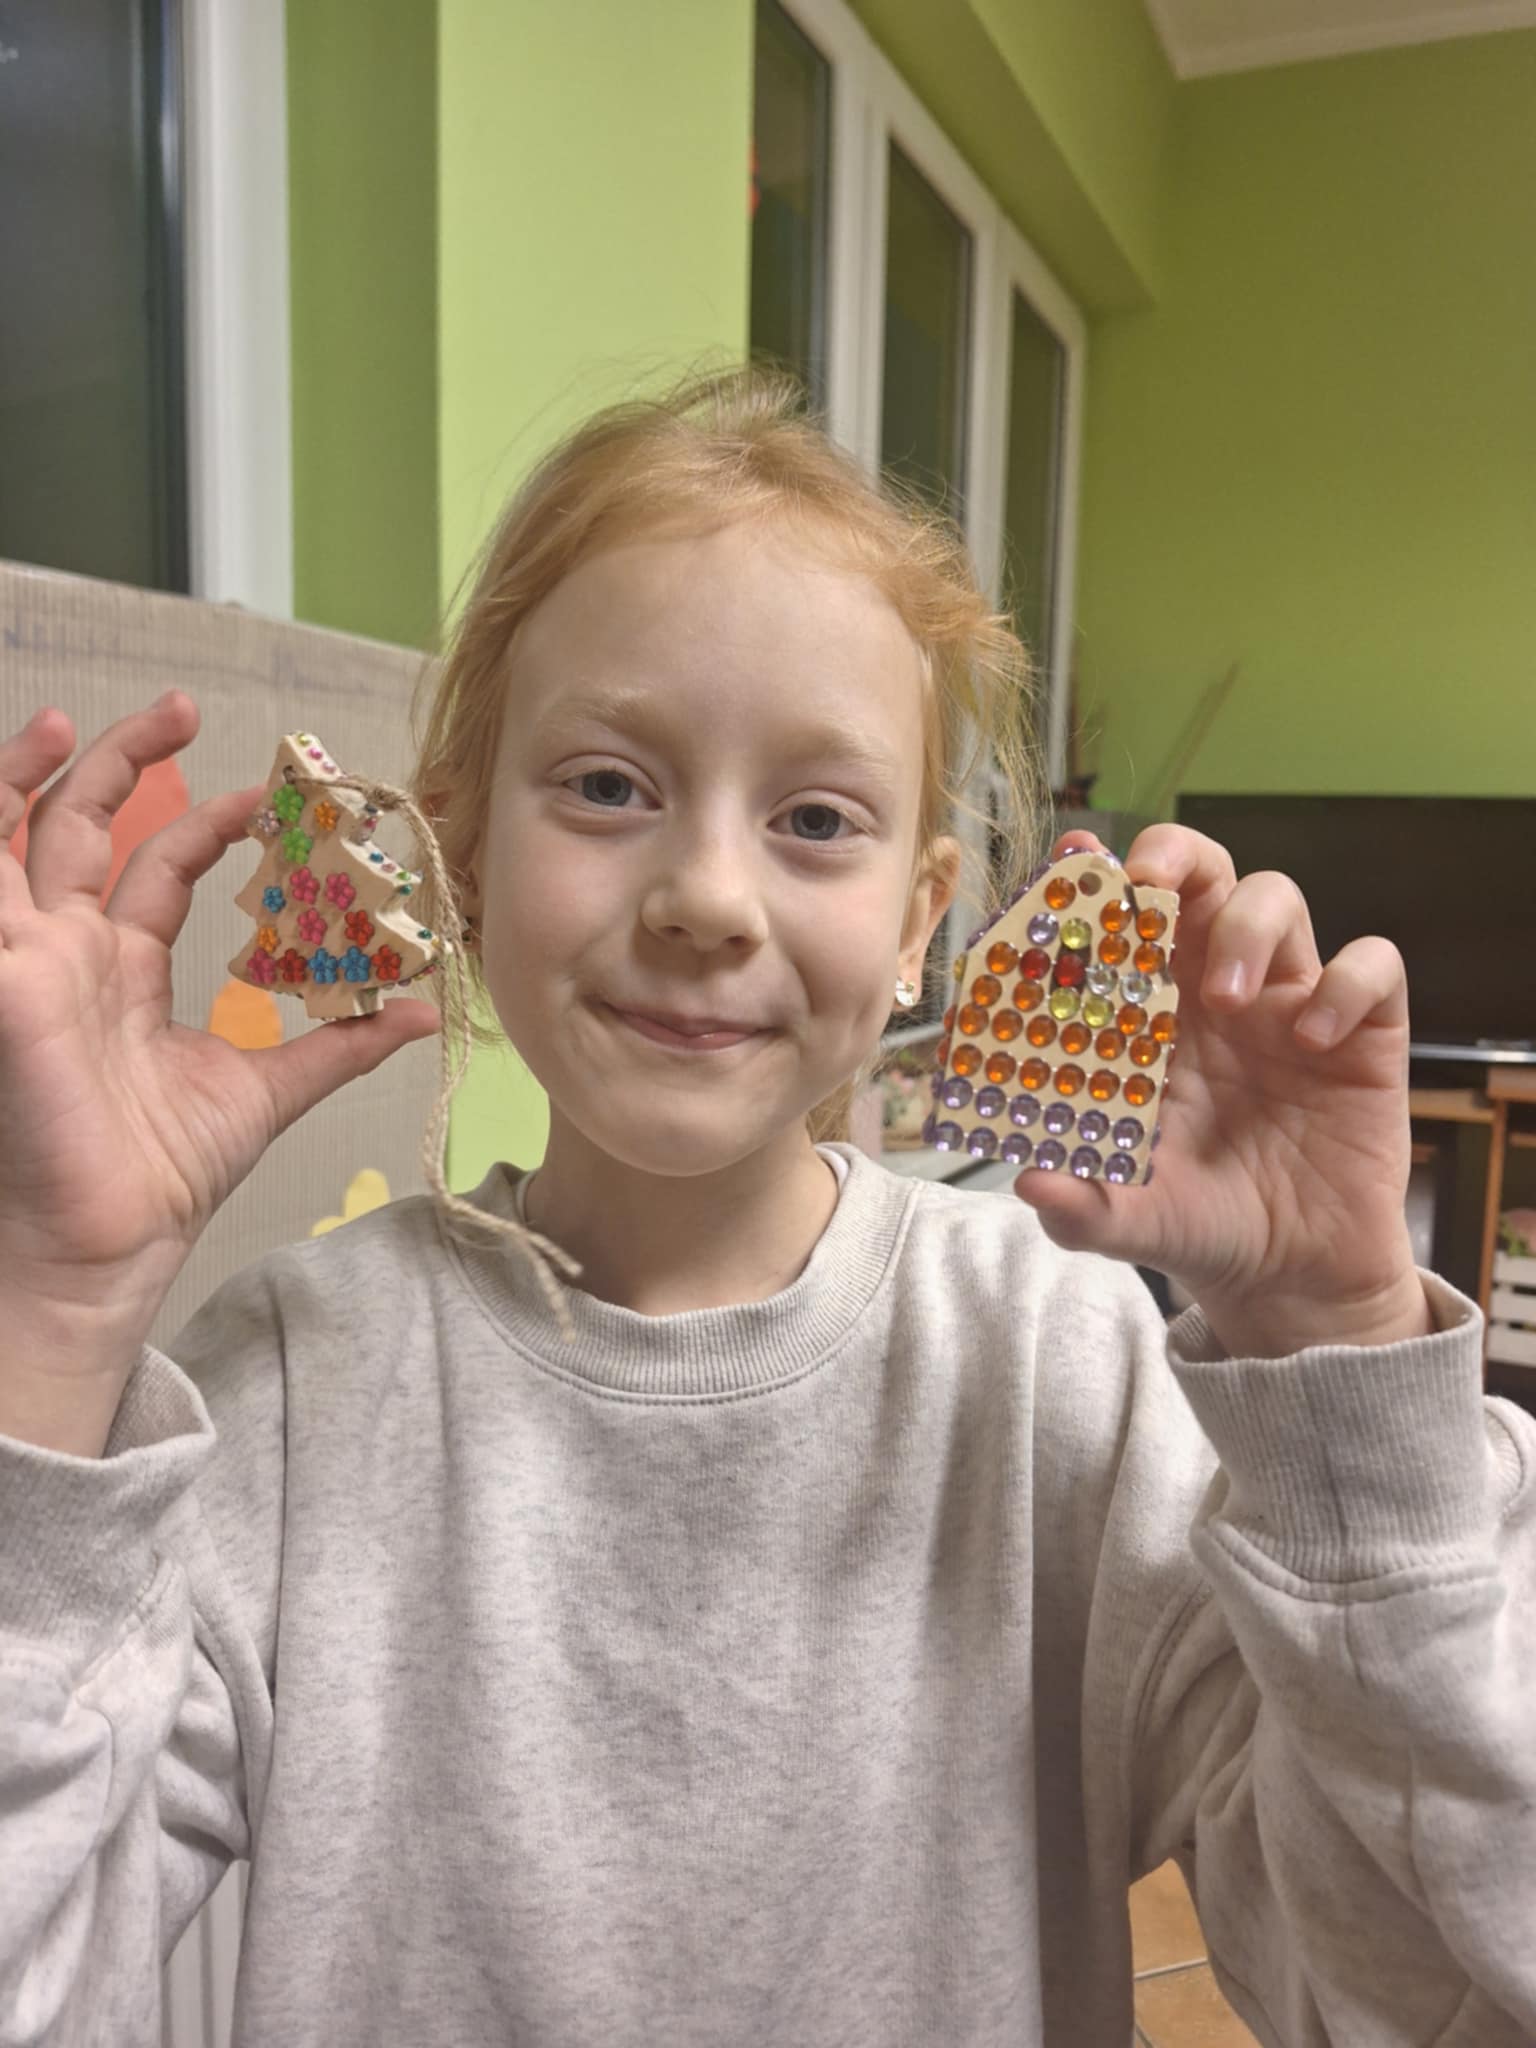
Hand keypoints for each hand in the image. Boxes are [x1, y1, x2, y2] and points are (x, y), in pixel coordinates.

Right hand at [0, 694, 439, 1348]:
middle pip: (76, 827)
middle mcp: (65, 954)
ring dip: (29, 772)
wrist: (107, 1245)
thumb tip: (415, 1011)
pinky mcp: (7, 979)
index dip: (202, 824)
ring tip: (74, 719)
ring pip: (8, 837)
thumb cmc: (160, 1177)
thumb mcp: (266, 1091)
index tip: (261, 802)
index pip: (152, 868)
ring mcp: (25, 961)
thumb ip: (335, 1045)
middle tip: (178, 707)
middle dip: (119, 759)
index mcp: (119, 971)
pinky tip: (24, 775)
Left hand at [1009, 824, 1431, 1356]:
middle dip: (1176, 856)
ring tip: (1228, 997)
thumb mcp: (1130, 1221)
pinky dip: (1347, 985)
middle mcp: (1216, 989)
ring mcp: (1291, 1001)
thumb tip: (1028, 1181)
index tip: (1074, 860)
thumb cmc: (1199, 1223)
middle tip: (1151, 885)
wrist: (1291, 1275)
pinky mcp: (1364, 1031)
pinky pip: (1372, 966)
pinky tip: (1315, 1039)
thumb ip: (1080, 1205)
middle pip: (1202, 875)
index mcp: (1150, 1015)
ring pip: (1279, 898)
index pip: (1123, 919)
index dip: (1099, 879)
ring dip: (1249, 925)